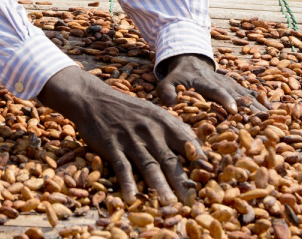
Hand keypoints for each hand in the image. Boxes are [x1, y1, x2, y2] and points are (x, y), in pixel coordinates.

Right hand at [37, 66, 202, 204]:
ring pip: (149, 165)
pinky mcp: (112, 145)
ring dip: (159, 186)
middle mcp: (150, 130)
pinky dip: (127, 183)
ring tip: (169, 203)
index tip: (208, 178)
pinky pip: (122, 167)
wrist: (93, 98)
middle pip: (169, 159)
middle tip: (192, 200)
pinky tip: (132, 197)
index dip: (199, 161)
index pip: (187, 143)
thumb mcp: (152, 112)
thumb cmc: (127, 109)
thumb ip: (172, 129)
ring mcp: (130, 138)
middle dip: (182, 181)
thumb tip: (195, 146)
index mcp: (163, 121)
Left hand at [156, 54, 266, 114]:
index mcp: (204, 82)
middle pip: (237, 94)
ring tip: (271, 119)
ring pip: (247, 94)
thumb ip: (166, 92)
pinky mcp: (237, 85)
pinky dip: (262, 101)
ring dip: (258, 106)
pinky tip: (273, 111)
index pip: (216, 91)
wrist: (191, 60)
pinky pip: (251, 93)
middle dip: (248, 107)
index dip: (225, 100)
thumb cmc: (178, 77)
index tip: (234, 110)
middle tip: (260, 121)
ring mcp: (231, 83)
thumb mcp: (167, 82)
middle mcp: (221, 82)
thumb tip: (169, 104)